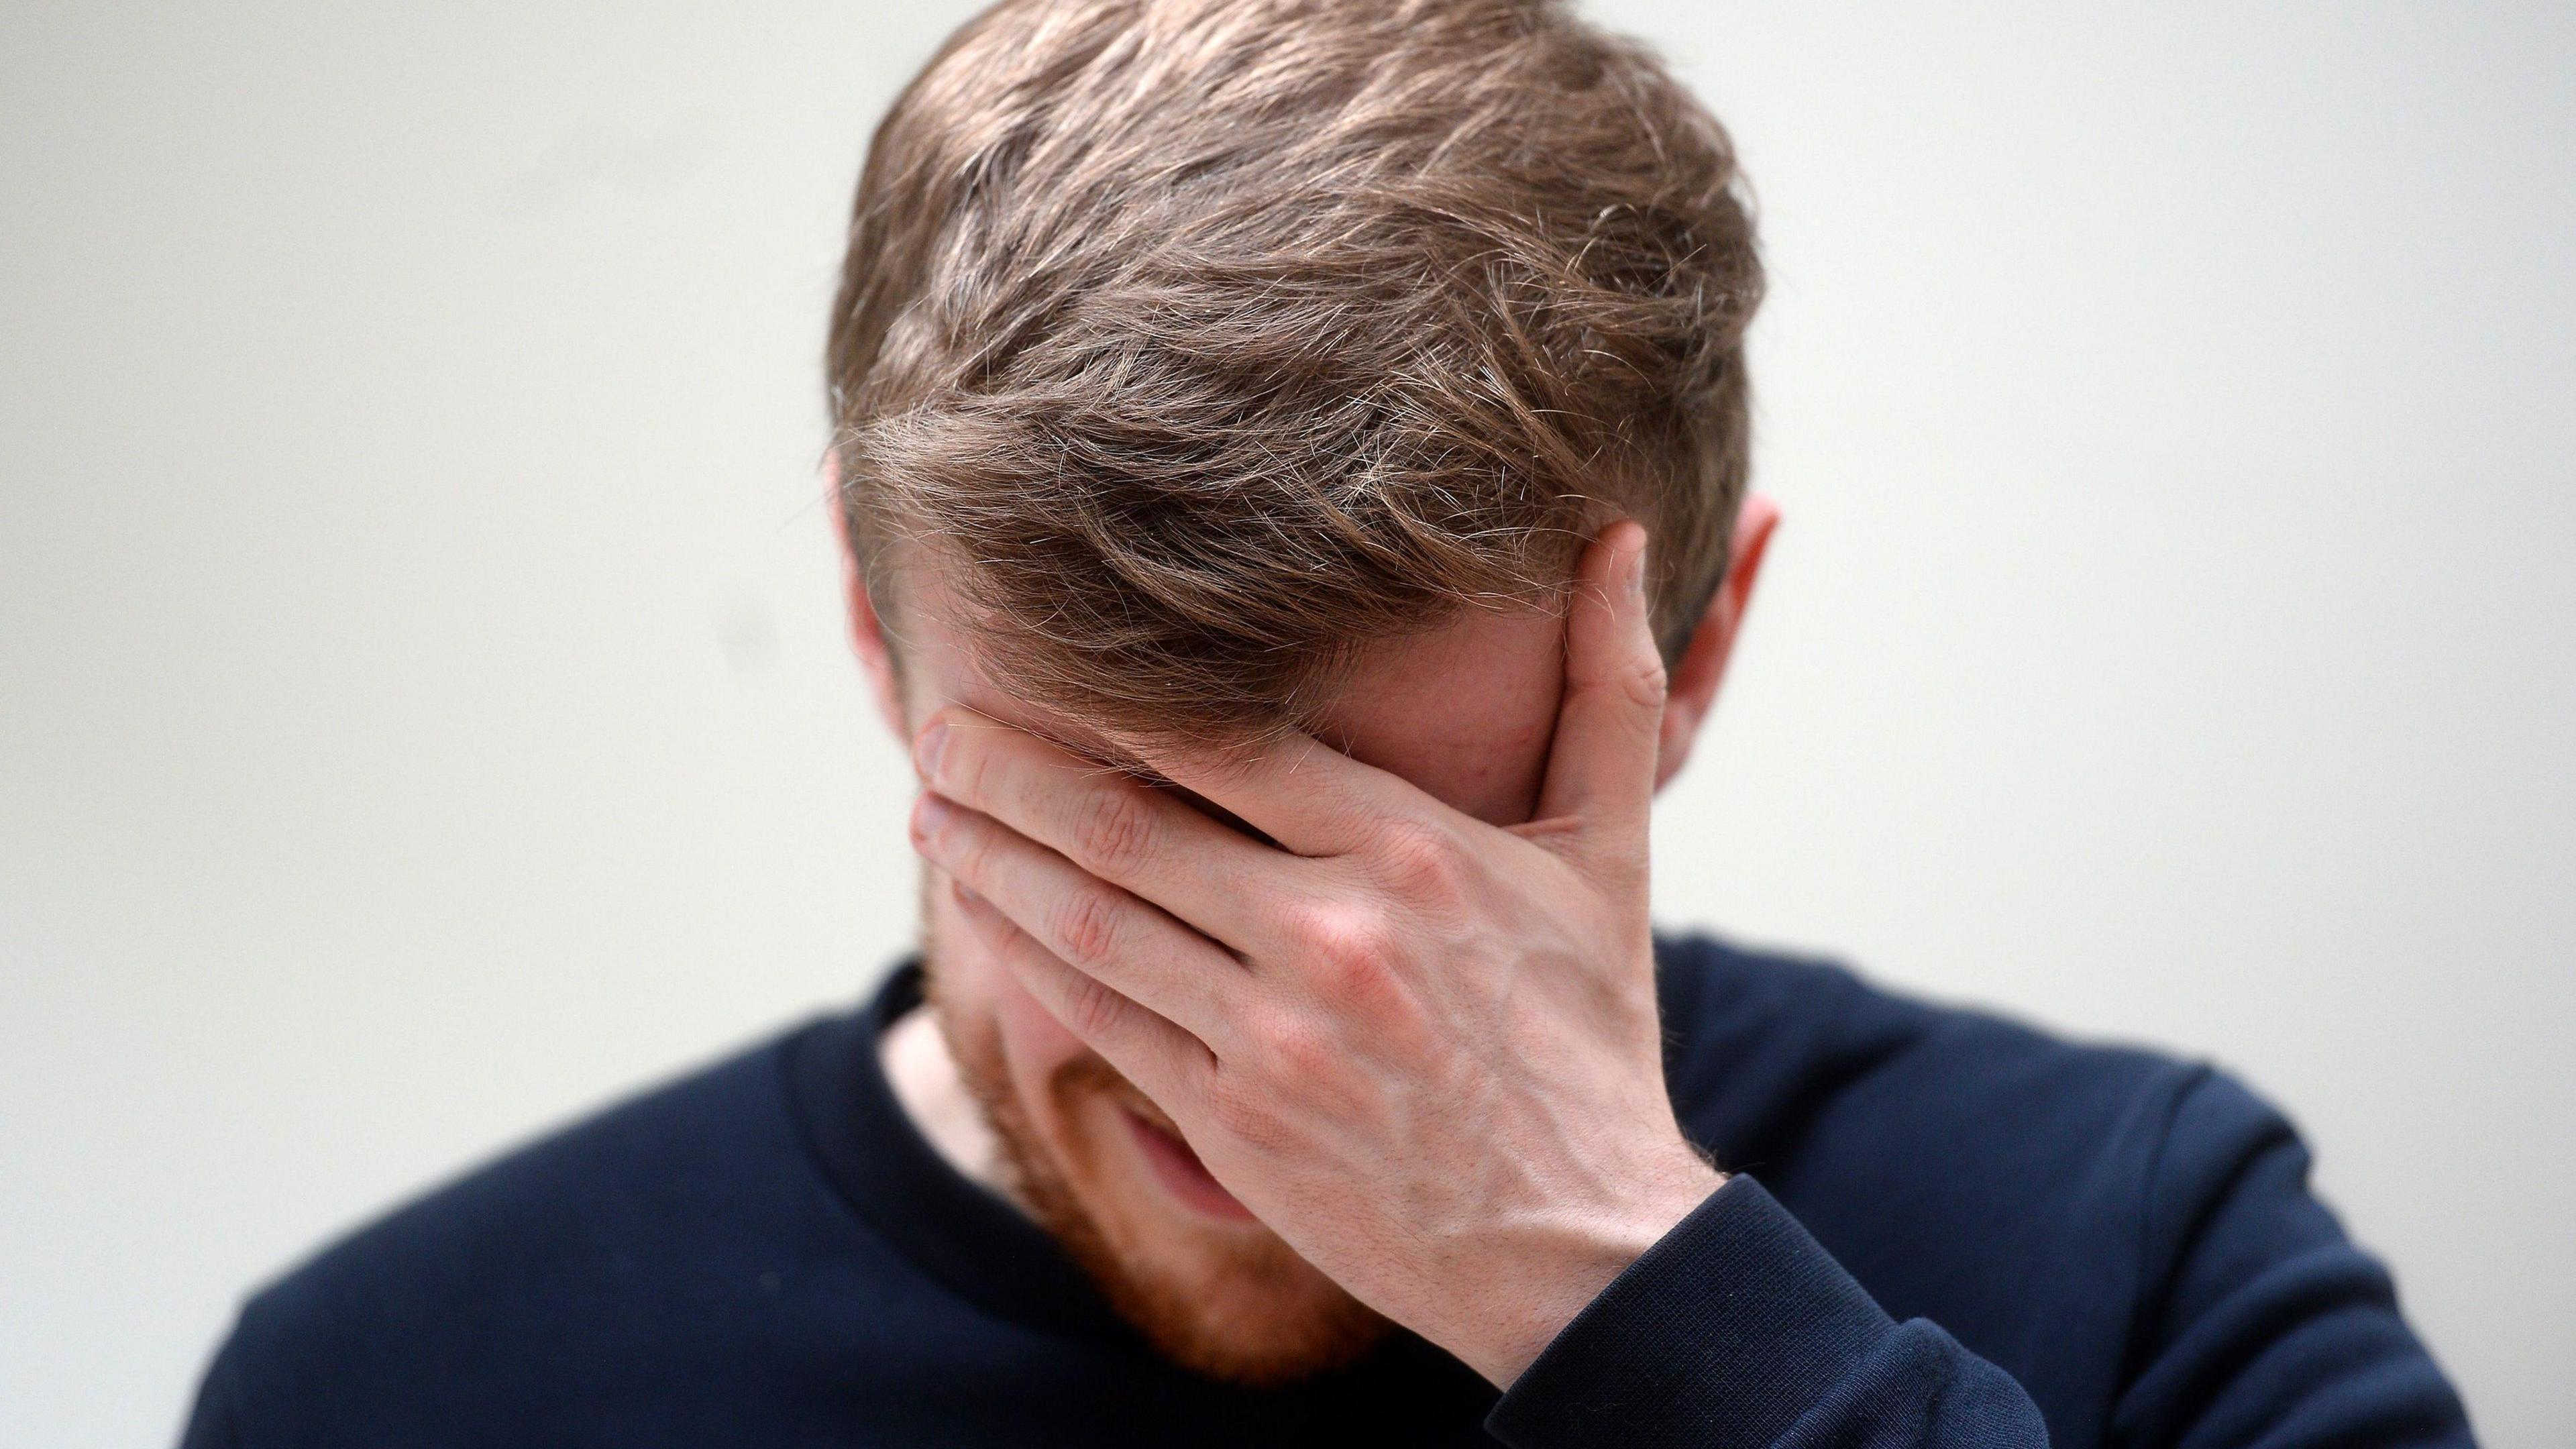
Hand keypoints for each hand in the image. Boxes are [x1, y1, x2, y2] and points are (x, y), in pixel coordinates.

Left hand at [906, 521, 1721, 1387]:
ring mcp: (1271, 1034)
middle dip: (1007, 770)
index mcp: (1409, 848)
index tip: (1030, 650)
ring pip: (1094, 922)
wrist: (1581, 1238)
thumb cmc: (1589, 1034)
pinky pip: (1103, 1020)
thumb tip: (1623, 534)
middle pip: (1124, 825)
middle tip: (934, 726)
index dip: (1104, 692)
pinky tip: (985, 914)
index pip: (1219, 738)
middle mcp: (1328, 933)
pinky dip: (1031, 960)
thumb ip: (1609, 685)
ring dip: (993, 858)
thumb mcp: (1612, 850)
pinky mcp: (1234, 1119)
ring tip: (930, 809)